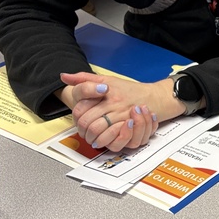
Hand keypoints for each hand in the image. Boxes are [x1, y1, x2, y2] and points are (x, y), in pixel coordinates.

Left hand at [59, 72, 177, 150]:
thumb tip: (64, 76)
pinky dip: (105, 141)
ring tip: (91, 138)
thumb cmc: (129, 90)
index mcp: (105, 92)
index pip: (81, 108)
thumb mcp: (107, 79)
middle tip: (83, 132)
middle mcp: (113, 103)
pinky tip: (102, 141)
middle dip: (82, 130)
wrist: (153, 97)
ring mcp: (121, 115)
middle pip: (87, 122)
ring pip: (98, 131)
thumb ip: (85, 78)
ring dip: (92, 137)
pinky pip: (112, 139)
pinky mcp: (129, 126)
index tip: (78, 119)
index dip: (76, 117)